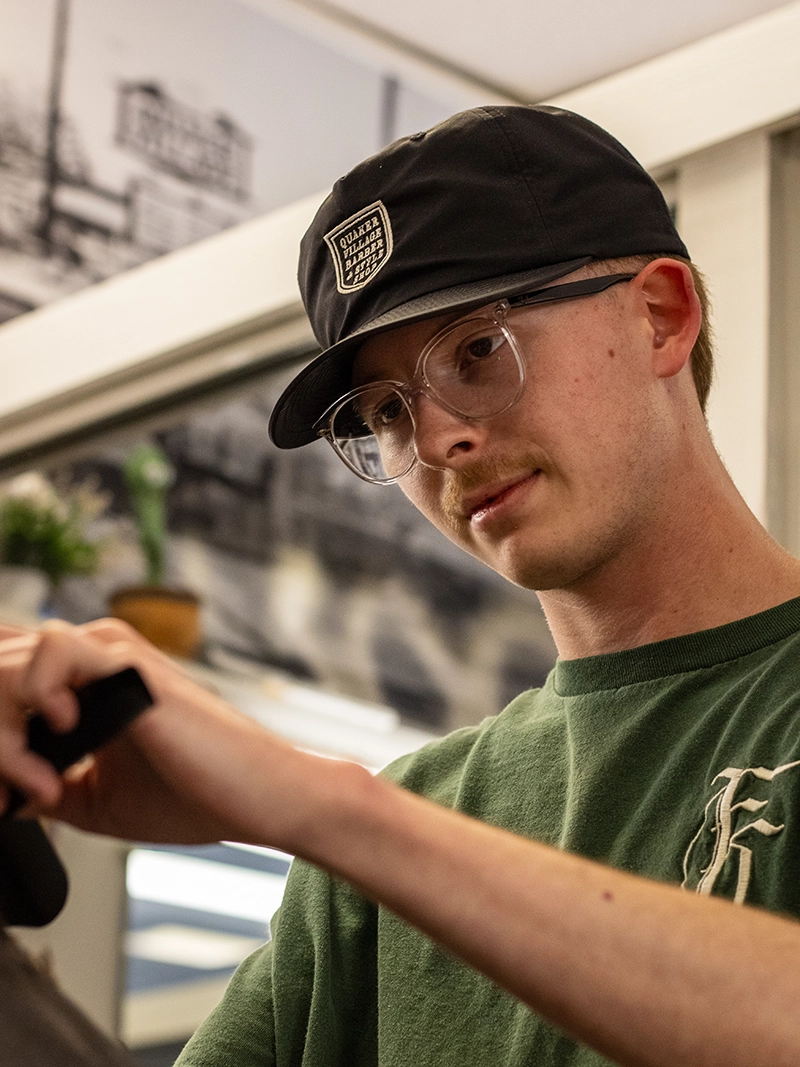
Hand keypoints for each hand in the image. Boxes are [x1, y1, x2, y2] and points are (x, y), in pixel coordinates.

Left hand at [0, 618, 310, 846]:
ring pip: (7, 655)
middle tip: (13, 788)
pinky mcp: (130, 665)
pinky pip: (50, 652)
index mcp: (83, 676)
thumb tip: (1, 794)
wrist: (255, 797)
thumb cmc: (194, 792)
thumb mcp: (92, 796)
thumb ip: (40, 783)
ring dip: (3, 725)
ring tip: (37, 777)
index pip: (3, 665)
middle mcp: (94, 652)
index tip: (6, 773)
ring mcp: (111, 653)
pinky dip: (36, 697)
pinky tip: (64, 734)